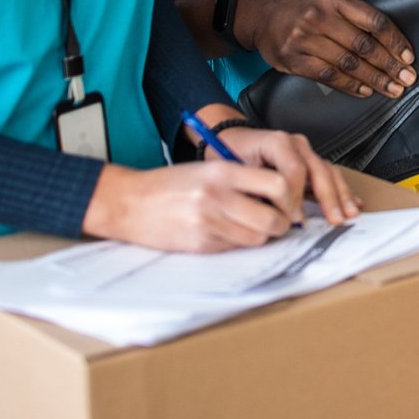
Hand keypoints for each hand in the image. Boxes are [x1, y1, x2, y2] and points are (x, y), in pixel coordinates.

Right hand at [82, 161, 296, 251]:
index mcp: (223, 172)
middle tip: (277, 221)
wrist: (129, 202)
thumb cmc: (170, 184)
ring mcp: (208, 223)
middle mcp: (217, 197)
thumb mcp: (206, 169)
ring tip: (252, 227)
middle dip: (281, 224)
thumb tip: (279, 196)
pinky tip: (228, 234)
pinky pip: (234, 248)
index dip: (289, 197)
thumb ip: (241, 179)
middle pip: (272, 219)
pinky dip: (238, 244)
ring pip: (257, 238)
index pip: (277, 184)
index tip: (287, 201)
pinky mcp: (200, 244)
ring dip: (261, 236)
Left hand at [213, 125, 358, 225]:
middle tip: (334, 220)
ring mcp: (305, 152)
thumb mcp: (234, 170)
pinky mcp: (309, 162)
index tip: (294, 219)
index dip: (296, 197)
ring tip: (349, 214)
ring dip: (341, 195)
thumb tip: (273, 215)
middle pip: (319, 170)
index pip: (295, 170)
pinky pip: (329, 175)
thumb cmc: (229, 156)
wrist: (230, 141)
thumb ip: (254, 189)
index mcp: (278, 141)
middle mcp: (296, 144)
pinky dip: (341, 190)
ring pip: (329, 172)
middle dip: (329, 198)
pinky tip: (353, 203)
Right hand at [235, 0, 415, 98]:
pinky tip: (365, 91)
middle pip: (364, 46)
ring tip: (392, 89)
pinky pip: (328, 76)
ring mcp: (304, 38)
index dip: (395, 41)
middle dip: (390, 65)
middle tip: (408, 80)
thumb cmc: (301, 7)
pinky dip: (349, 85)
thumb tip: (390, 41)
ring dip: (374, 79)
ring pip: (348, 63)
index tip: (409, 57)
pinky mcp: (292, 59)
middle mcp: (320, 16)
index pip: (374, 21)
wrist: (259, 14)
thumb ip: (354, 15)